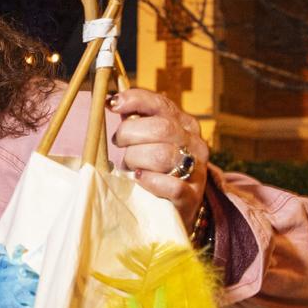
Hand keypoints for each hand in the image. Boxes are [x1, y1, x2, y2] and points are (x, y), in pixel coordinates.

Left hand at [108, 88, 208, 229]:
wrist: (178, 207)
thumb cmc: (155, 169)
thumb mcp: (149, 141)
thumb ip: (136, 121)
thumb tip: (112, 101)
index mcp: (183, 124)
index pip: (161, 104)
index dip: (135, 100)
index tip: (112, 104)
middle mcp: (194, 143)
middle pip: (160, 129)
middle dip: (129, 135)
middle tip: (120, 145)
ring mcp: (196, 170)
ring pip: (162, 155)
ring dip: (136, 160)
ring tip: (131, 167)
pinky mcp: (191, 195)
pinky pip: (171, 185)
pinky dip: (150, 181)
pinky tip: (140, 179)